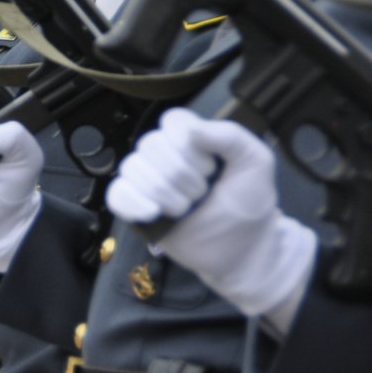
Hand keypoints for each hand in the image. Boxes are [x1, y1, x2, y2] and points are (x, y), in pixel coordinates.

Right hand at [106, 109, 316, 323]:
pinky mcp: (136, 207)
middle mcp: (165, 155)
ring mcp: (148, 181)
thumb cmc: (249, 204)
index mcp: (191, 139)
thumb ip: (228, 136)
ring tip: (186, 209)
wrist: (244, 251)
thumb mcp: (255, 162)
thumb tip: (187, 130)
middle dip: (181, 175)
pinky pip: (116, 194)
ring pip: (132, 168)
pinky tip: (155, 213)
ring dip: (165, 193)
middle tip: (203, 193)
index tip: (211, 166)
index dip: (188, 143)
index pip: (172, 121)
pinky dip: (134, 203)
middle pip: (150, 144)